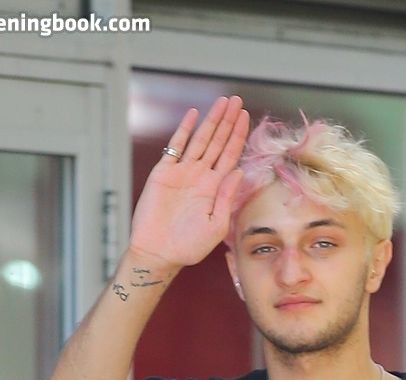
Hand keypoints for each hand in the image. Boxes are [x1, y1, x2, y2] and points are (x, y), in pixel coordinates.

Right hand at [128, 95, 250, 272]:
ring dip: (212, 121)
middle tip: (237, 100)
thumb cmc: (189, 246)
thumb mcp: (216, 225)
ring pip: (200, 139)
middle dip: (228, 121)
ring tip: (223, 102)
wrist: (159, 252)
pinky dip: (184, 130)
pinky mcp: (164, 172)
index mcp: (215, 189)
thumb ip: (227, 197)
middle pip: (218, 142)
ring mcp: (182, 172)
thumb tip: (238, 170)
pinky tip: (194, 115)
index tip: (246, 117)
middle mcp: (201, 176)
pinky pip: (175, 147)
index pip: (230, 156)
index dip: (238, 136)